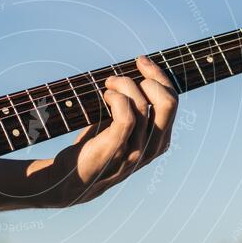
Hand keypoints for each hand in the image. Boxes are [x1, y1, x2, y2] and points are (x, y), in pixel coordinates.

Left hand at [46, 56, 177, 205]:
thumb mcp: (120, 130)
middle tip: (131, 69)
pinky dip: (117, 98)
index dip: (160, 76)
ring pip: (143, 105)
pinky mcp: (115, 150)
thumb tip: (137, 74)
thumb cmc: (93, 149)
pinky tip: (106, 96)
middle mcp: (151, 148)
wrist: (69, 181)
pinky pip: (127, 116)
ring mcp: (134, 151)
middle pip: (168, 103)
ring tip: (108, 85)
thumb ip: (135, 111)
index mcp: (159, 141)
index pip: (172, 101)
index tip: (142, 62)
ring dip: (124, 85)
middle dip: (152, 76)